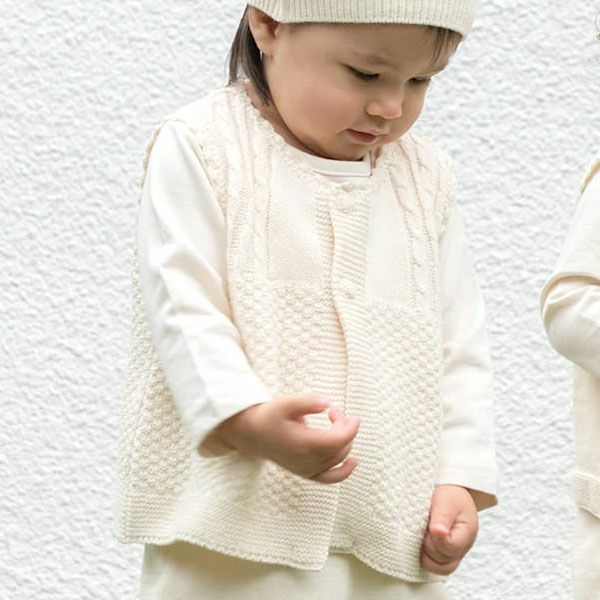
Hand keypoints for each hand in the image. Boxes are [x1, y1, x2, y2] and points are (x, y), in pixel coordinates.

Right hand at [215, 393, 360, 483]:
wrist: (251, 434)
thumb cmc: (270, 416)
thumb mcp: (286, 403)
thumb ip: (307, 402)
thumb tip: (327, 403)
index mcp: (304, 444)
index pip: (340, 439)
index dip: (349, 425)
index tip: (342, 412)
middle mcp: (308, 461)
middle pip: (341, 446)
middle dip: (344, 426)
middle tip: (331, 412)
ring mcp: (307, 470)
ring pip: (339, 458)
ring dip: (344, 440)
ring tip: (333, 423)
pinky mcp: (306, 473)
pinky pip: (330, 478)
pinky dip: (344, 471)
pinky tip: (354, 462)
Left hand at [420, 484, 478, 575]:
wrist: (449, 490)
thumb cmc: (449, 494)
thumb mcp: (446, 501)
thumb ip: (442, 518)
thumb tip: (438, 533)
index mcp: (467, 532)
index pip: (450, 548)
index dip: (436, 539)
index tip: (430, 524)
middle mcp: (463, 547)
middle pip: (445, 563)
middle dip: (429, 546)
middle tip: (424, 528)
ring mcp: (454, 552)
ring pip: (439, 568)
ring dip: (426, 554)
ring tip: (422, 535)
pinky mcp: (445, 553)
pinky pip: (435, 565)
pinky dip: (425, 557)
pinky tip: (420, 542)